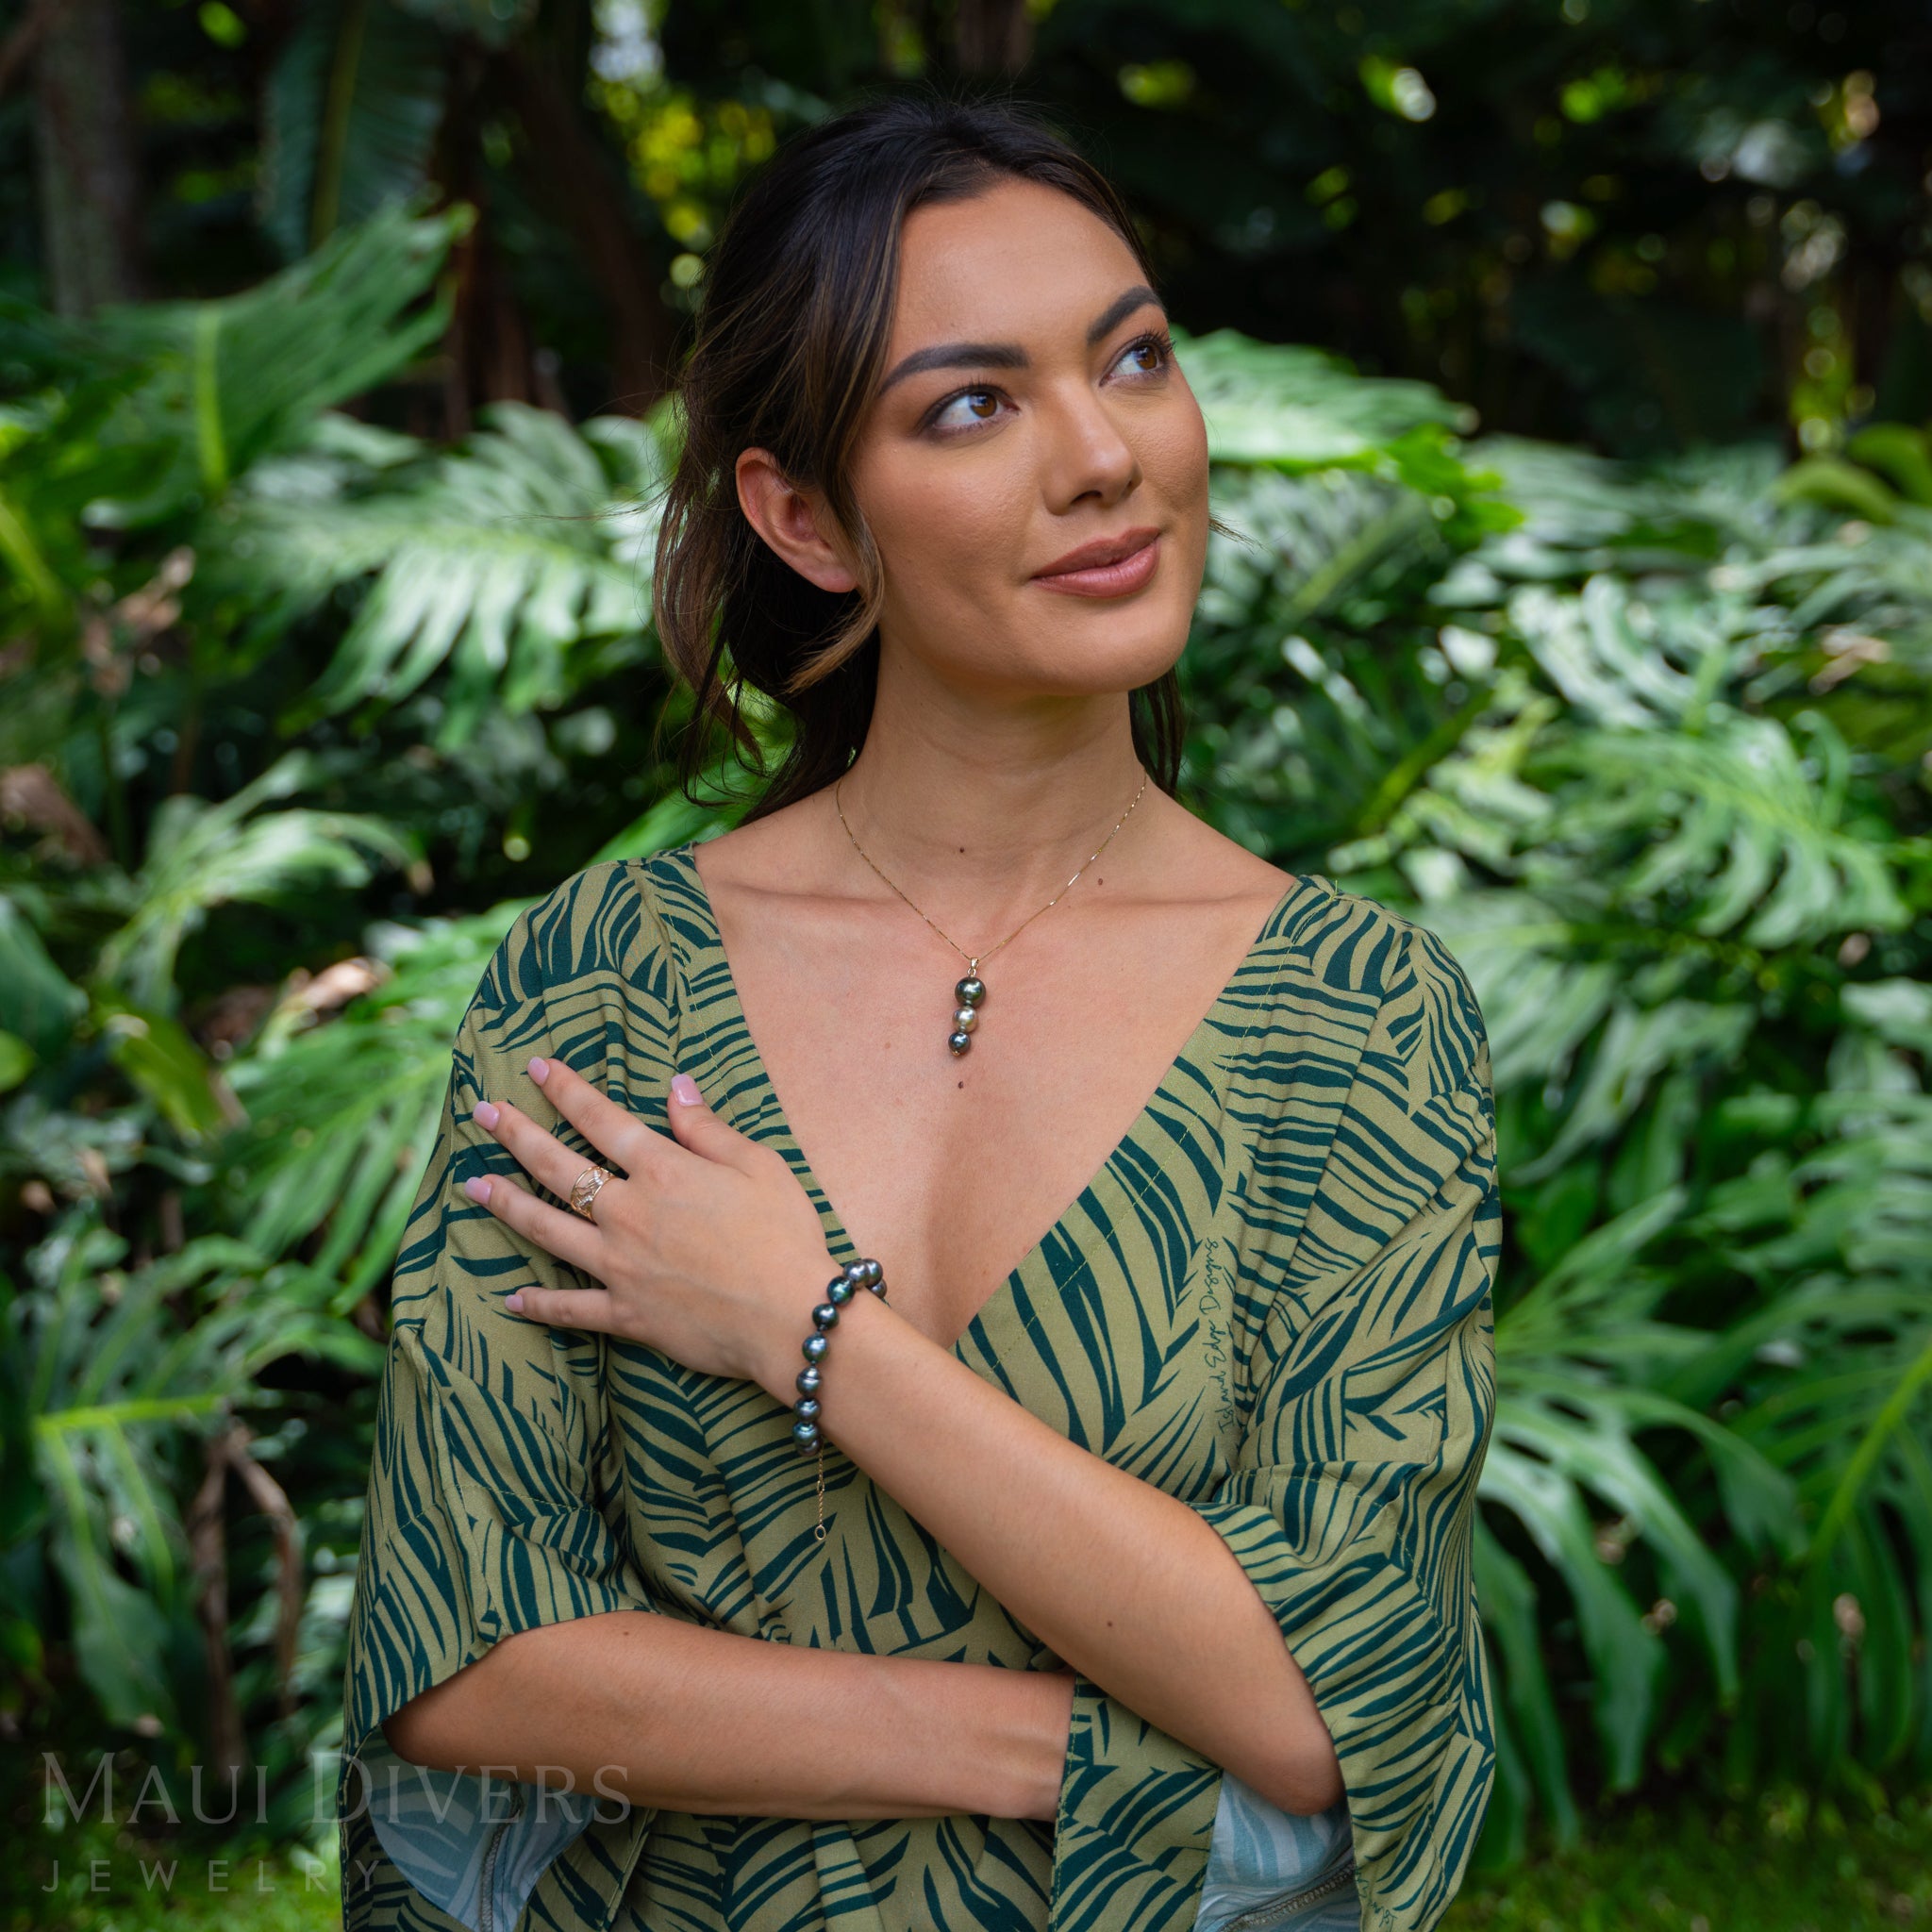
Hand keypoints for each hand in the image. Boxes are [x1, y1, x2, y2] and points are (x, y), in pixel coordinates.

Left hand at [461, 1057, 835, 1397]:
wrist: (789, 1315)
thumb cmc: (784, 1234)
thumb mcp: (759, 1165)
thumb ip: (708, 1128)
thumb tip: (677, 1086)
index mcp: (662, 1170)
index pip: (600, 1119)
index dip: (565, 1089)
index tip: (535, 1067)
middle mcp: (628, 1212)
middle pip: (557, 1166)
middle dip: (516, 1134)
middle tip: (481, 1113)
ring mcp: (619, 1265)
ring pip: (546, 1229)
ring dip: (506, 1204)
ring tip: (472, 1186)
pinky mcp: (625, 1313)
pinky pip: (570, 1308)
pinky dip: (539, 1306)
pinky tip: (511, 1300)